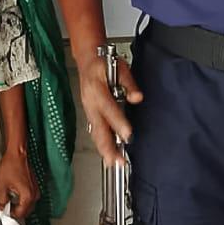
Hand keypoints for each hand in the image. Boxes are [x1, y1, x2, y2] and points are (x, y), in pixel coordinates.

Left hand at [0, 144, 38, 221]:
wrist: (17, 152)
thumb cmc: (11, 164)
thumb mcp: (1, 185)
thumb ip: (1, 200)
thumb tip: (2, 206)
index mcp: (27, 196)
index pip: (19, 214)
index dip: (9, 214)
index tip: (4, 210)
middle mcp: (34, 194)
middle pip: (25, 211)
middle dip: (14, 210)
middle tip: (5, 205)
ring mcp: (35, 189)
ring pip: (27, 204)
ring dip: (18, 204)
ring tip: (8, 197)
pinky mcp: (34, 185)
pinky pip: (28, 197)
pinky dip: (21, 197)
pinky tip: (13, 191)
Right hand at [78, 51, 142, 167]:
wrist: (86, 60)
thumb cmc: (104, 63)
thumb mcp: (119, 66)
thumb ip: (128, 82)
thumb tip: (137, 97)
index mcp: (96, 88)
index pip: (108, 108)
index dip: (118, 122)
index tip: (128, 135)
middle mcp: (90, 102)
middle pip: (98, 127)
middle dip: (107, 146)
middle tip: (118, 161)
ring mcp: (88, 109)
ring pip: (95, 132)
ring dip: (104, 149)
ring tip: (113, 163)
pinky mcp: (90, 114)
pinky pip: (95, 131)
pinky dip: (101, 145)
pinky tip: (108, 154)